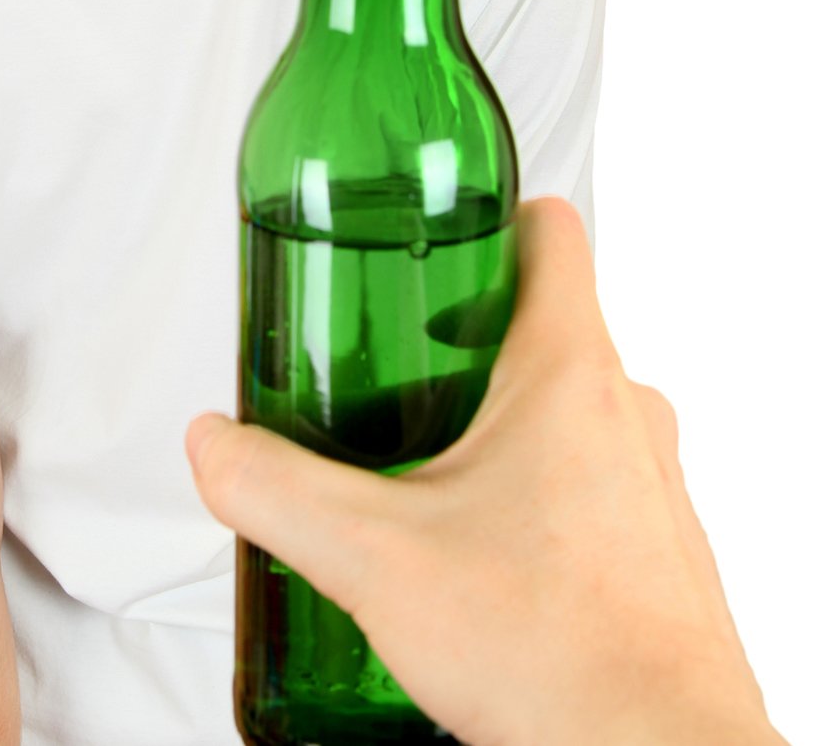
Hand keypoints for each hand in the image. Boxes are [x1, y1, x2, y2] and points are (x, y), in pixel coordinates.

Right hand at [187, 196, 785, 745]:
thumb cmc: (561, 657)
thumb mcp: (377, 559)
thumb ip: (276, 490)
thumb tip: (216, 446)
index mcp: (570, 370)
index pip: (548, 226)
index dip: (484, 213)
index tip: (427, 236)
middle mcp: (627, 412)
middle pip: (542, 317)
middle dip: (458, 332)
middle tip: (387, 365)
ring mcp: (651, 483)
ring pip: (569, 405)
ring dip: (493, 418)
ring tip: (419, 465)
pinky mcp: (656, 550)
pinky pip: (592, 479)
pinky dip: (532, 489)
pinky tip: (476, 552)